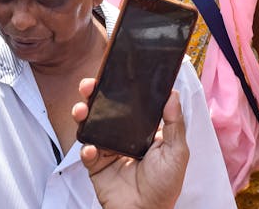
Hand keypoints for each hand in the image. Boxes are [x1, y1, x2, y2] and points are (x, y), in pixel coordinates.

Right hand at [73, 78, 188, 208]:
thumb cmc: (165, 186)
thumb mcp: (177, 153)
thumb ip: (175, 124)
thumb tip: (173, 94)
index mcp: (140, 128)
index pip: (127, 102)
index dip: (117, 87)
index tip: (110, 74)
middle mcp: (121, 135)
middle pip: (103, 108)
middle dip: (92, 94)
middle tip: (87, 86)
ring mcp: (106, 148)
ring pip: (89, 125)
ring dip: (82, 114)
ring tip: (81, 111)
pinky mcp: (96, 164)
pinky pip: (86, 152)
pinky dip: (86, 148)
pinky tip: (91, 150)